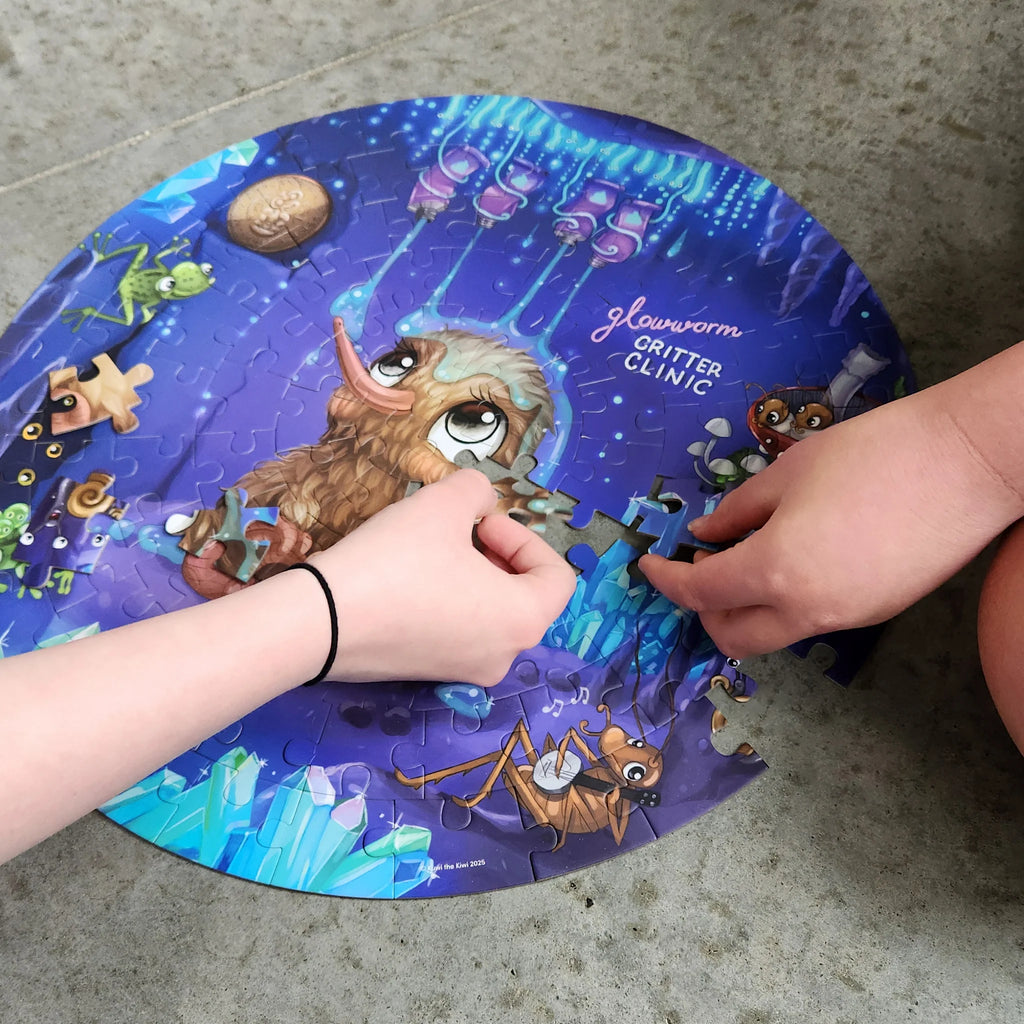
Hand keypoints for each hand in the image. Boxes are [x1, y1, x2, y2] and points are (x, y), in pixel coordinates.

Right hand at [308, 469, 575, 684]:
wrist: (319, 622)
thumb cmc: (395, 561)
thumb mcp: (443, 503)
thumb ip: (476, 490)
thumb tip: (480, 502)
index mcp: (524, 620)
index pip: (557, 576)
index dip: (525, 538)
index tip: (482, 523)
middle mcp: (505, 655)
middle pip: (525, 596)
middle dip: (499, 555)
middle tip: (460, 530)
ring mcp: (467, 672)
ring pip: (491, 613)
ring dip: (473, 575)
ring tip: (432, 549)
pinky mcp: (430, 675)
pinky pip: (459, 631)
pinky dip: (450, 601)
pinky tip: (411, 578)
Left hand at [640, 382, 1023, 658]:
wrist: (967, 463)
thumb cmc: (870, 453)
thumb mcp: (787, 474)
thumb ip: (736, 512)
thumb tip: (703, 536)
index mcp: (776, 571)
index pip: (700, 593)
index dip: (666, 580)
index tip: (651, 564)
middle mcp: (808, 610)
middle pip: (732, 637)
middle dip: (704, 609)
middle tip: (703, 564)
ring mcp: (847, 619)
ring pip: (773, 634)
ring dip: (745, 608)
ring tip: (750, 555)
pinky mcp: (877, 613)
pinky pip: (812, 620)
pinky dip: (786, 602)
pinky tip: (796, 557)